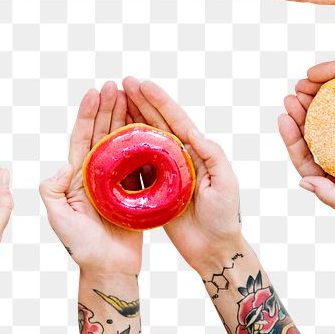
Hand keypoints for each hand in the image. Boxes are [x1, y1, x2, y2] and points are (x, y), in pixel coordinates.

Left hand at [39, 82, 142, 276]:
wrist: (108, 270)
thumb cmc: (81, 247)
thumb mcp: (58, 216)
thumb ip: (54, 189)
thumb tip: (66, 164)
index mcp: (79, 175)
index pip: (82, 136)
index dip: (88, 113)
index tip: (94, 91)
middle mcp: (98, 174)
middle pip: (104, 133)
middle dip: (109, 108)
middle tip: (117, 85)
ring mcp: (118, 182)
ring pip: (123, 143)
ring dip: (127, 119)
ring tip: (133, 97)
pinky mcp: (136, 192)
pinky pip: (143, 162)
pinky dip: (147, 143)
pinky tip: (153, 126)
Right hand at [122, 78, 241, 274]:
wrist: (213, 249)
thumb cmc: (224, 216)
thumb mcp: (225, 181)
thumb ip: (211, 155)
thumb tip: (190, 130)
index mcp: (195, 151)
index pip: (175, 120)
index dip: (158, 101)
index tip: (142, 84)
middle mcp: (178, 158)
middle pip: (156, 123)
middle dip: (140, 102)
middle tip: (122, 83)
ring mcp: (164, 173)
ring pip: (142, 141)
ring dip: (128, 120)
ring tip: (113, 102)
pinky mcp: (152, 190)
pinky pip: (134, 167)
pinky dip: (122, 152)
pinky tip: (109, 139)